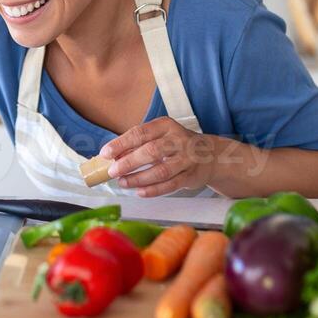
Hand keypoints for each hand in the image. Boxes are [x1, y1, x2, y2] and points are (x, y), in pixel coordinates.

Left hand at [99, 118, 220, 197]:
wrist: (210, 155)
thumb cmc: (177, 144)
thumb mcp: (159, 136)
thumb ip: (138, 144)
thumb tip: (113, 157)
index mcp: (166, 126)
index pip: (140, 133)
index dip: (121, 144)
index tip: (106, 153)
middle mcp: (178, 140)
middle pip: (150, 151)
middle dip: (128, 162)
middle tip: (113, 171)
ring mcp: (187, 159)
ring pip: (161, 171)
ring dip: (138, 178)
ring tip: (123, 182)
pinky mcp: (191, 176)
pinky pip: (170, 185)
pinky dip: (153, 190)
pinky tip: (139, 191)